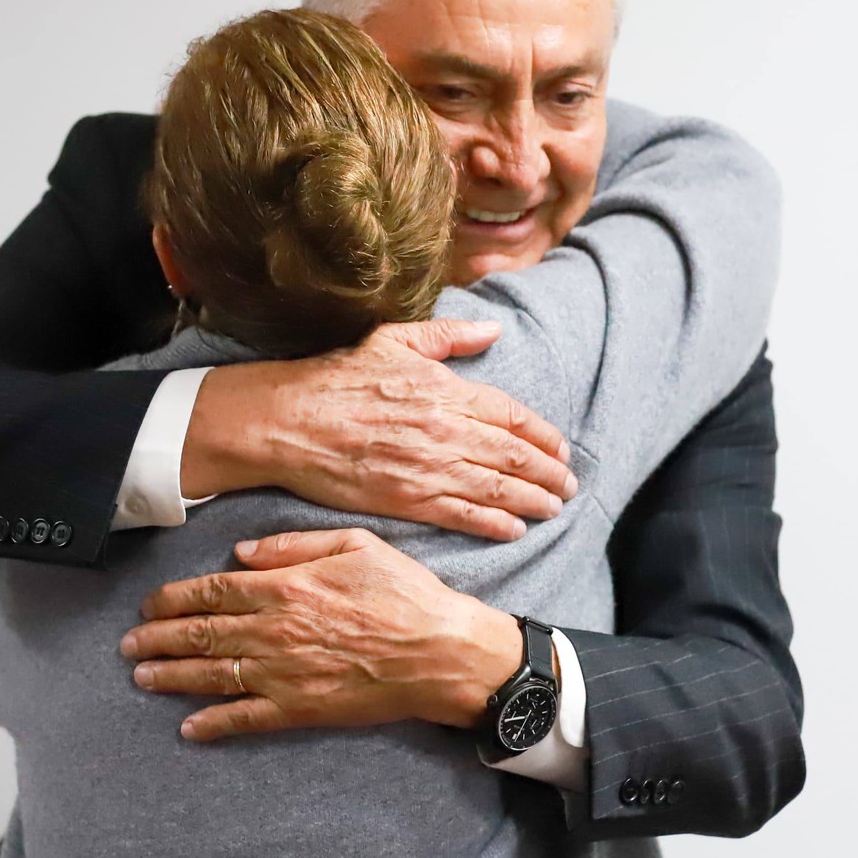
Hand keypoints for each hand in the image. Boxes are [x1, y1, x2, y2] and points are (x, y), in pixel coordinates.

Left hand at [119, 527, 522, 741]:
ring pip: (214, 676)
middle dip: (159, 639)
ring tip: (141, 678)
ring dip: (172, 677)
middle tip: (129, 645)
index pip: (214, 591)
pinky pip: (247, 718)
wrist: (442, 652)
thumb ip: (292, 544)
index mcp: (286, 587)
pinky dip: (213, 723)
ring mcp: (286, 673)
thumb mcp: (354, 544)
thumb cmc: (405, 593)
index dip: (174, 599)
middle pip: (203, 634)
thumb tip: (241, 553)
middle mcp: (276, 631)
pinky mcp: (302, 709)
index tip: (149, 605)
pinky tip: (189, 727)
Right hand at [180, 319, 576, 540]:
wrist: (289, 420)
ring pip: (497, 488)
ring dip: (533, 499)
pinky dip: (494, 523)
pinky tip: (514, 528)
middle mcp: (445, 430)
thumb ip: (449, 337)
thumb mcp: (393, 341)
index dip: (544, 435)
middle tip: (568, 485)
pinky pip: (463, 515)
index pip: (513, 415)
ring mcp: (428, 468)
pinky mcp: (407, 499)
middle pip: (514, 455)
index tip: (561, 448)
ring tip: (553, 507)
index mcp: (445, 390)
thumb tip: (493, 329)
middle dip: (549, 473)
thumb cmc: (337, 378)